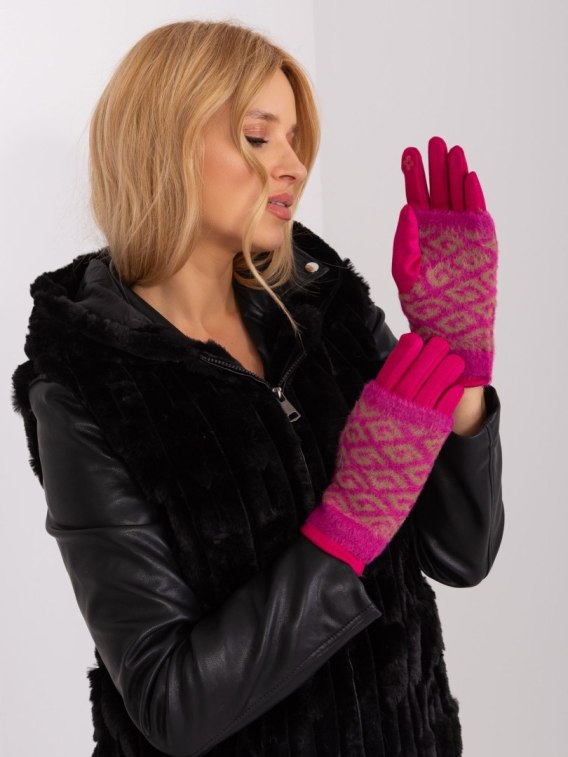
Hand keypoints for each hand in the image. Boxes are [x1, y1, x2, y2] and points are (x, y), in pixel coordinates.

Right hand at [300, 332, 464, 574]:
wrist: (364, 497)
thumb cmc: (356, 465)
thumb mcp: (356, 427)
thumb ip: (370, 406)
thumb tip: (378, 388)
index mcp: (373, 404)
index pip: (391, 370)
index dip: (404, 353)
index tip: (414, 339)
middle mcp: (393, 410)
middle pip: (415, 374)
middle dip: (428, 356)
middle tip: (440, 342)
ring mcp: (411, 424)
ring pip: (431, 389)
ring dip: (444, 372)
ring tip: (455, 360)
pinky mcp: (427, 441)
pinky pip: (441, 412)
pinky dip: (449, 397)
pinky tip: (457, 387)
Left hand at [392, 136, 498, 386]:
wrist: (451, 326)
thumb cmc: (424, 306)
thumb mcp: (405, 273)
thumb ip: (404, 242)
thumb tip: (406, 209)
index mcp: (419, 233)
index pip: (415, 196)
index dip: (412, 174)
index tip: (408, 153)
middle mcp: (442, 228)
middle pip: (438, 188)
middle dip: (435, 166)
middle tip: (433, 142)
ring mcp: (463, 232)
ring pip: (459, 195)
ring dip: (455, 173)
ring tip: (452, 150)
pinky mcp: (483, 240)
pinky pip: (477, 212)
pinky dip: (473, 195)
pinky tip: (467, 176)